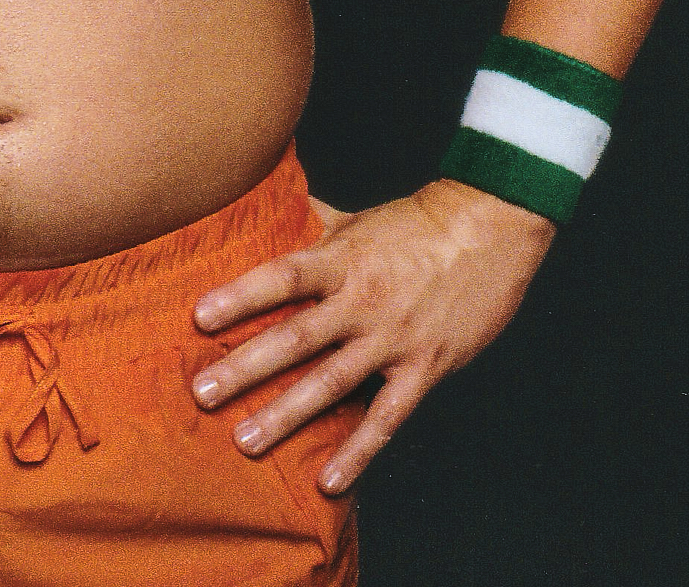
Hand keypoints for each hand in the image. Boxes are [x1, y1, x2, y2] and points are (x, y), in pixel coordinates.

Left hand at [189, 181, 554, 492]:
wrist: (489, 230)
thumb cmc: (417, 222)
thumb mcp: (358, 219)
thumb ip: (312, 223)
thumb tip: (269, 208)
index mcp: (342, 259)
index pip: (281, 277)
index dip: (240, 295)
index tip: (198, 317)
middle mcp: (362, 300)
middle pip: (295, 337)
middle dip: (246, 368)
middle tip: (203, 393)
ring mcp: (392, 338)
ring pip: (331, 383)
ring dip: (286, 414)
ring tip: (245, 441)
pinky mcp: (424, 368)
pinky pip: (386, 417)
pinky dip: (358, 451)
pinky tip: (328, 479)